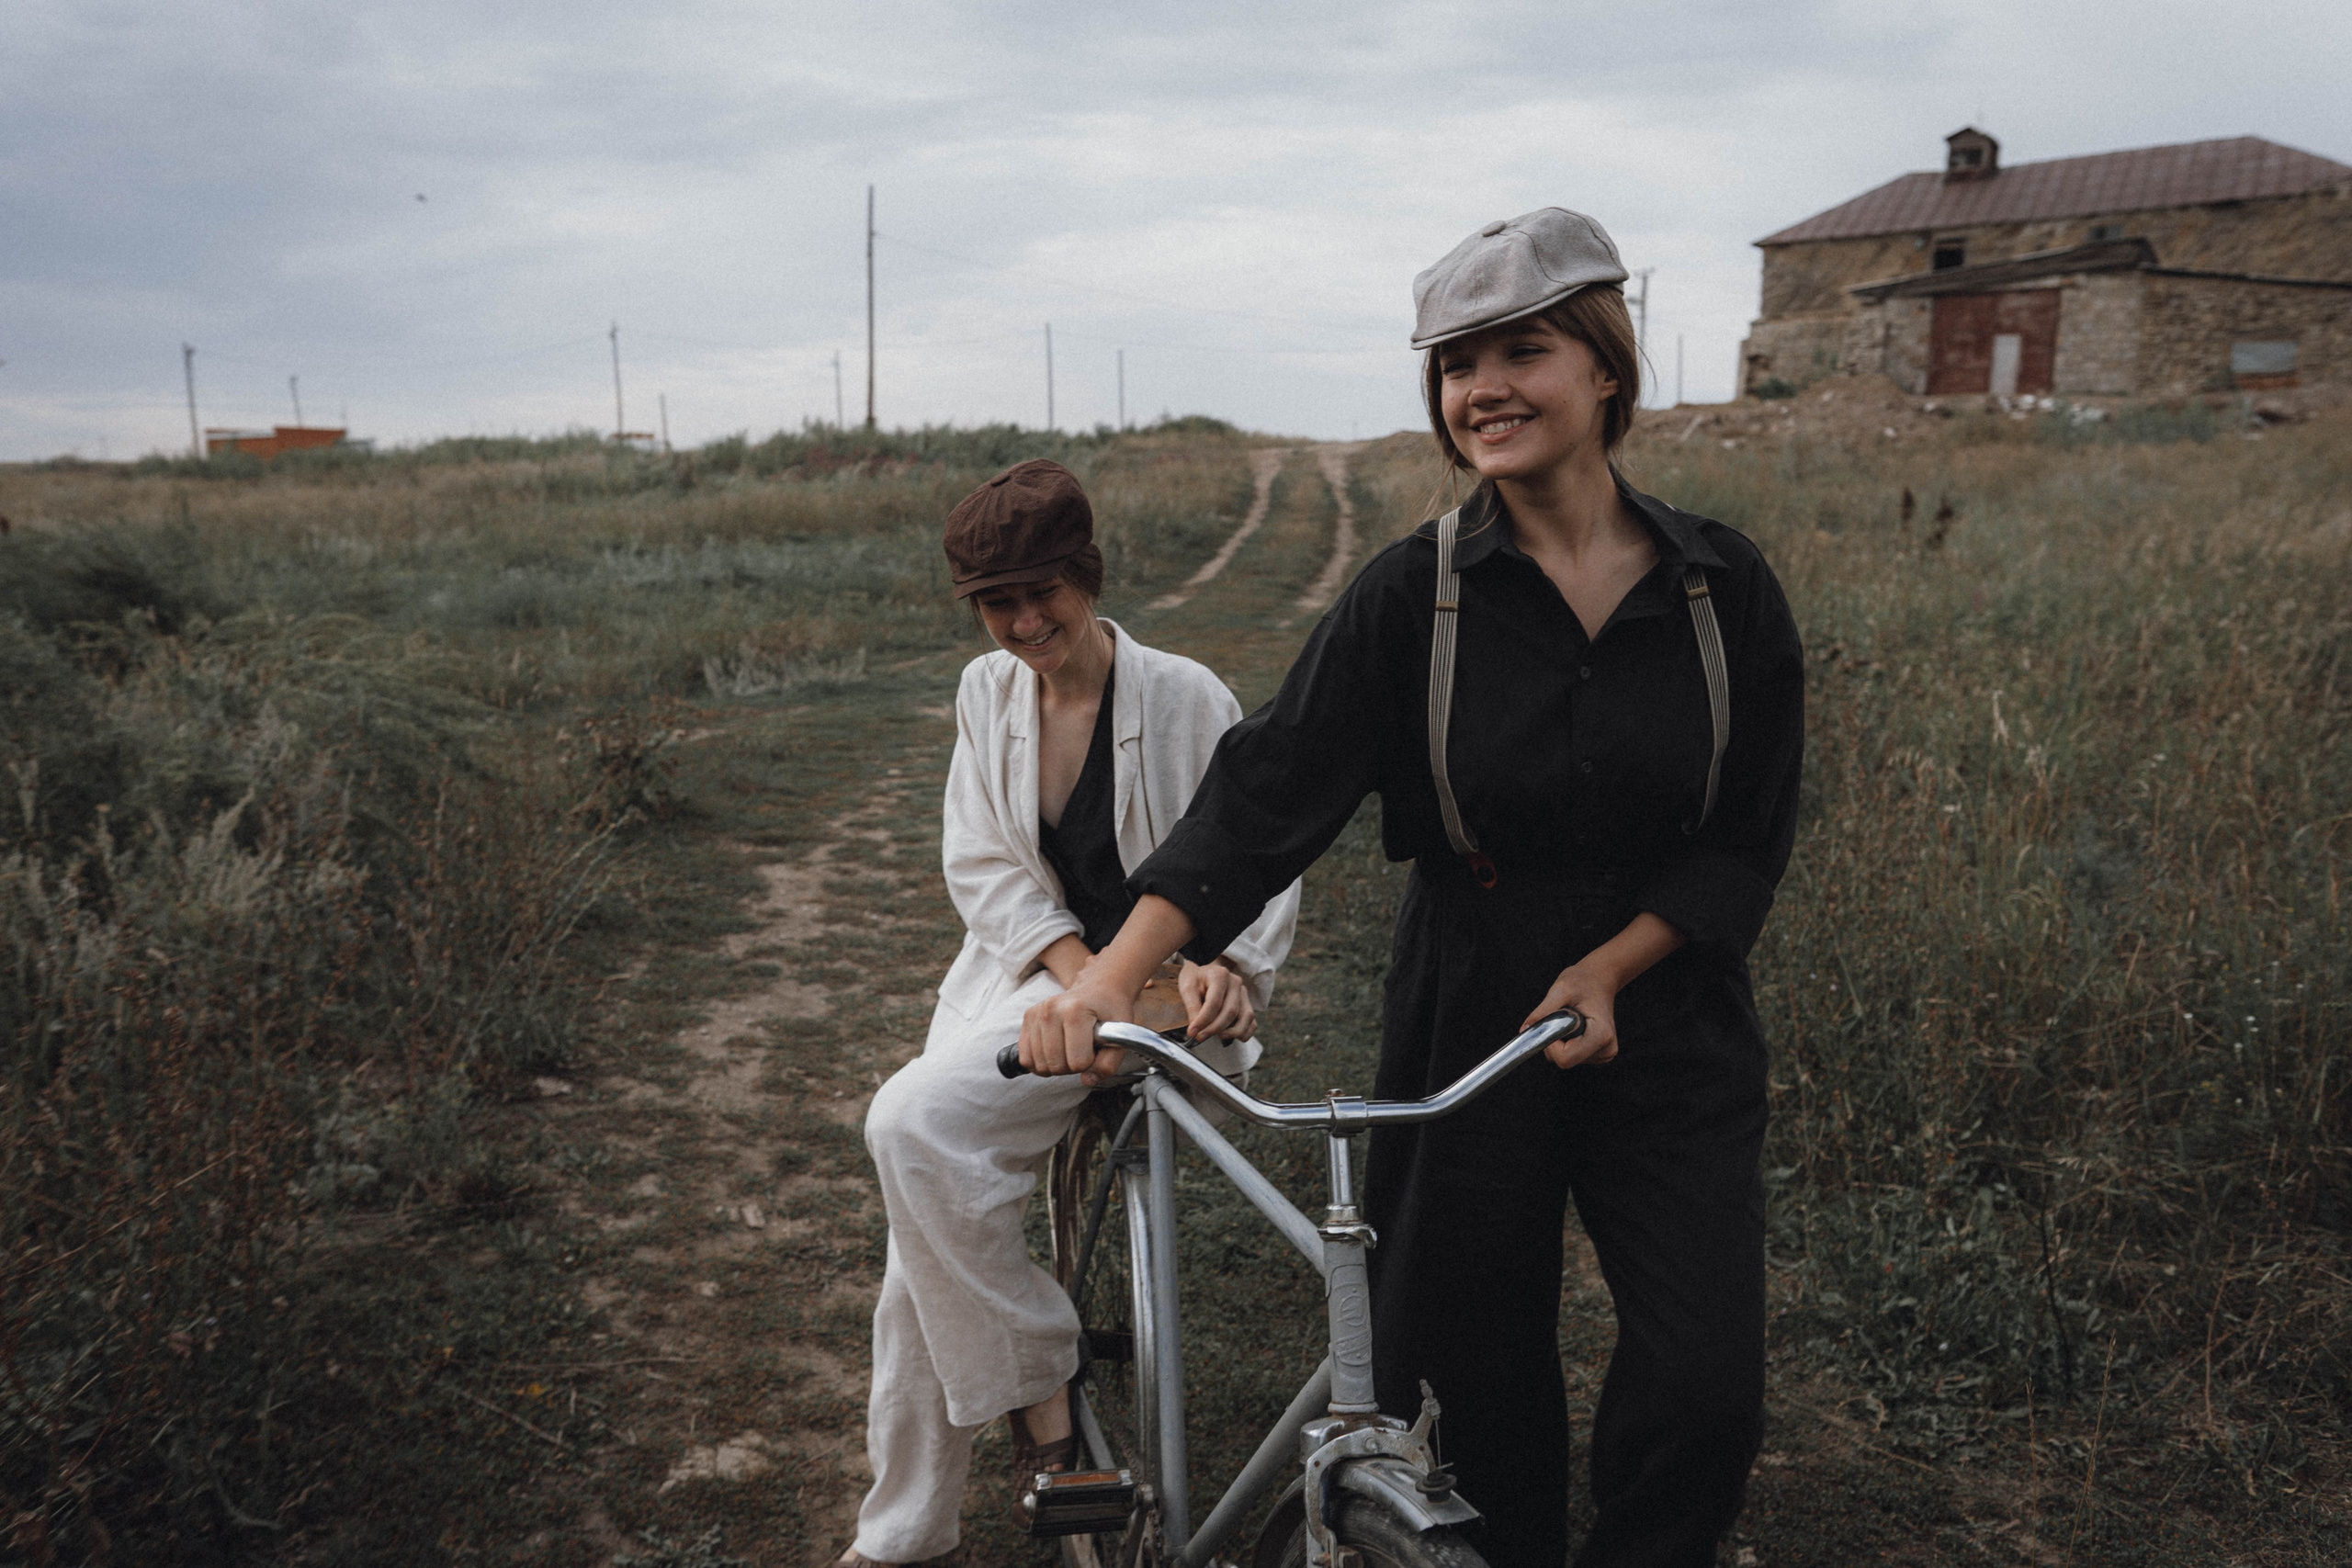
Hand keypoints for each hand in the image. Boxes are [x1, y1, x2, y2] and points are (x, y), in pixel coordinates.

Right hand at [1020, 969, 1135, 1083]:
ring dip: (1057, 1065)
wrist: (1098, 988)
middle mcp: (1051, 1010)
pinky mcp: (1028, 1018)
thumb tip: (1087, 1080)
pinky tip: (1054, 1051)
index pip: (1078, 1062)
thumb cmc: (1110, 1010)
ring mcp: (1037, 1013)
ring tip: (1069, 1048)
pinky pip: (1026, 1058)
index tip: (1096, 1049)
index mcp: (1076, 1012)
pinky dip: (1040, 1062)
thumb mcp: (1121, 1035)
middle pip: (1056, 1065)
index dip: (1090, 1063)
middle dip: (1072, 1067)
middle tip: (1083, 1050)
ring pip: (1040, 1065)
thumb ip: (1108, 1064)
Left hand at [1176, 959, 1253, 1041]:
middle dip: (1215, 1028)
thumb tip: (1196, 1029)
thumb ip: (1192, 1007)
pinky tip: (1230, 1037)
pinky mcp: (1247, 1003)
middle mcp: (1236, 983)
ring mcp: (1243, 993)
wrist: (1205, 970)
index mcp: (1220, 975)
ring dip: (1232, 1032)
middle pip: (1230, 1011)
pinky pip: (1252, 1022)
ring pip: (1246, 1017)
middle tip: (1200, 1037)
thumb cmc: (1196, 978)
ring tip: (1217, 1037)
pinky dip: (1244, 1033)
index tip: (1193, 1032)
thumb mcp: (1187, 988)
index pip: (1214, 1002)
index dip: (1203, 1020)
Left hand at [1521, 962, 1621, 1068]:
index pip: (1565, 1058)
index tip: (1550, 1024)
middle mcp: (1606, 1048)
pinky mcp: (1598, 1055)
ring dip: (1560, 1041)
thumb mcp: (1561, 990)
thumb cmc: (1583, 981)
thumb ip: (1542, 1012)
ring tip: (1571, 1019)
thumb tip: (1525, 1029)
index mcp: (1601, 1035)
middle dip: (1554, 1041)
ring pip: (1566, 1059)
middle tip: (1562, 1017)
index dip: (1550, 1044)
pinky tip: (1575, 1026)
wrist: (1599, 980)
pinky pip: (1571, 1056)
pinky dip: (1566, 1042)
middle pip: (1564, 1060)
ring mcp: (1604, 1054)